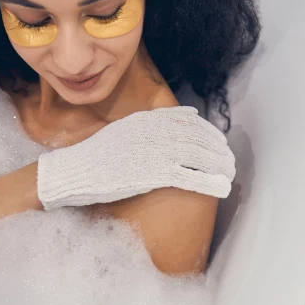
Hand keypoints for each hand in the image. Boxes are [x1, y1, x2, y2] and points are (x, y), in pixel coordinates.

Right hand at [37, 106, 235, 209]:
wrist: (74, 171)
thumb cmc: (96, 156)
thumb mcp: (124, 130)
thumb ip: (151, 123)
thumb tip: (183, 116)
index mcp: (147, 119)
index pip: (188, 121)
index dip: (209, 132)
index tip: (220, 141)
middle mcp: (154, 131)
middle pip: (198, 138)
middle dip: (218, 150)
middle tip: (230, 160)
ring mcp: (154, 152)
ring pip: (199, 156)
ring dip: (220, 165)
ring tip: (231, 173)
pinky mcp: (152, 173)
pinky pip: (189, 177)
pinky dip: (210, 182)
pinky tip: (223, 188)